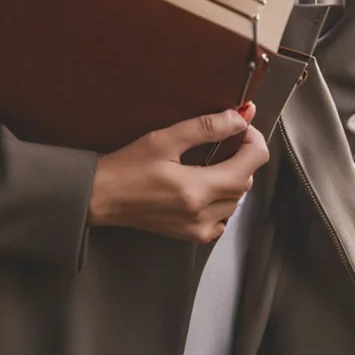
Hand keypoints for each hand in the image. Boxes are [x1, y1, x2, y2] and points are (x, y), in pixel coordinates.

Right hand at [86, 102, 268, 241]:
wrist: (101, 198)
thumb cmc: (126, 167)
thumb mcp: (165, 139)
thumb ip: (206, 128)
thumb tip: (238, 118)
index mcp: (197, 189)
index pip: (252, 163)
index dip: (253, 140)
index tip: (243, 126)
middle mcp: (202, 213)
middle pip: (246, 181)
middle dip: (243, 156)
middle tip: (229, 137)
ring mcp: (198, 228)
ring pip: (237, 199)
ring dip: (234, 176)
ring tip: (213, 159)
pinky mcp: (192, 235)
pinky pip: (223, 216)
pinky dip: (222, 198)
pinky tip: (205, 184)